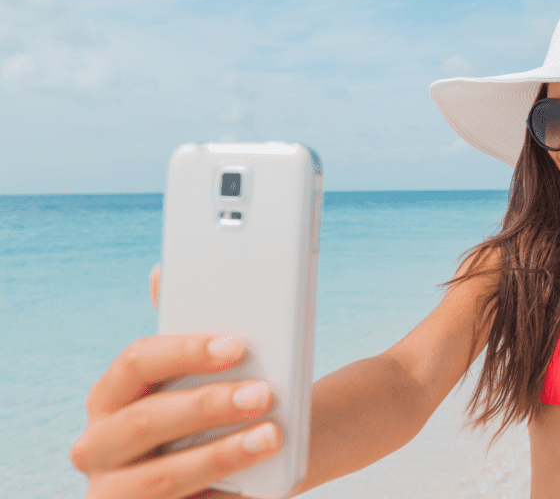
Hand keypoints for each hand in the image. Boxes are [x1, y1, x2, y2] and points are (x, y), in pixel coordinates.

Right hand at [70, 265, 280, 498]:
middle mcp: (99, 445)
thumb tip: (163, 271)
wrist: (237, 470)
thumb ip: (188, 331)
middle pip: (146, 420)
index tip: (238, 344)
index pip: (136, 361)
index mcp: (110, 395)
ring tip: (271, 436)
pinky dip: (224, 496)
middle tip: (264, 394)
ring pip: (163, 477)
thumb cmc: (213, 409)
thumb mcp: (203, 372)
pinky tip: (259, 483)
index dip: (186, 351)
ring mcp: (118, 492)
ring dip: (221, 455)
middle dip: (207, 405)